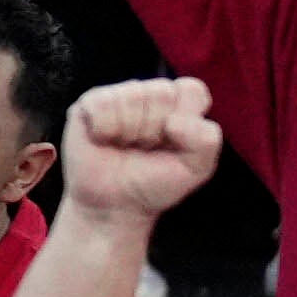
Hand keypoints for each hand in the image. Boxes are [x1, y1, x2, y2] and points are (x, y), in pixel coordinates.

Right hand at [56, 72, 227, 226]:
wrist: (115, 207)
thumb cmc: (154, 183)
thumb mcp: (197, 168)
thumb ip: (206, 139)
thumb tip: (173, 121)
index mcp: (179, 105)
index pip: (191, 90)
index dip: (185, 118)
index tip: (173, 142)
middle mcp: (150, 95)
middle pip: (162, 92)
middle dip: (155, 129)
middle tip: (145, 148)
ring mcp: (119, 97)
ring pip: (133, 95)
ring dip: (129, 130)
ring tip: (124, 146)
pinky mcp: (89, 104)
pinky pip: (102, 103)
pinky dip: (104, 128)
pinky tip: (104, 140)